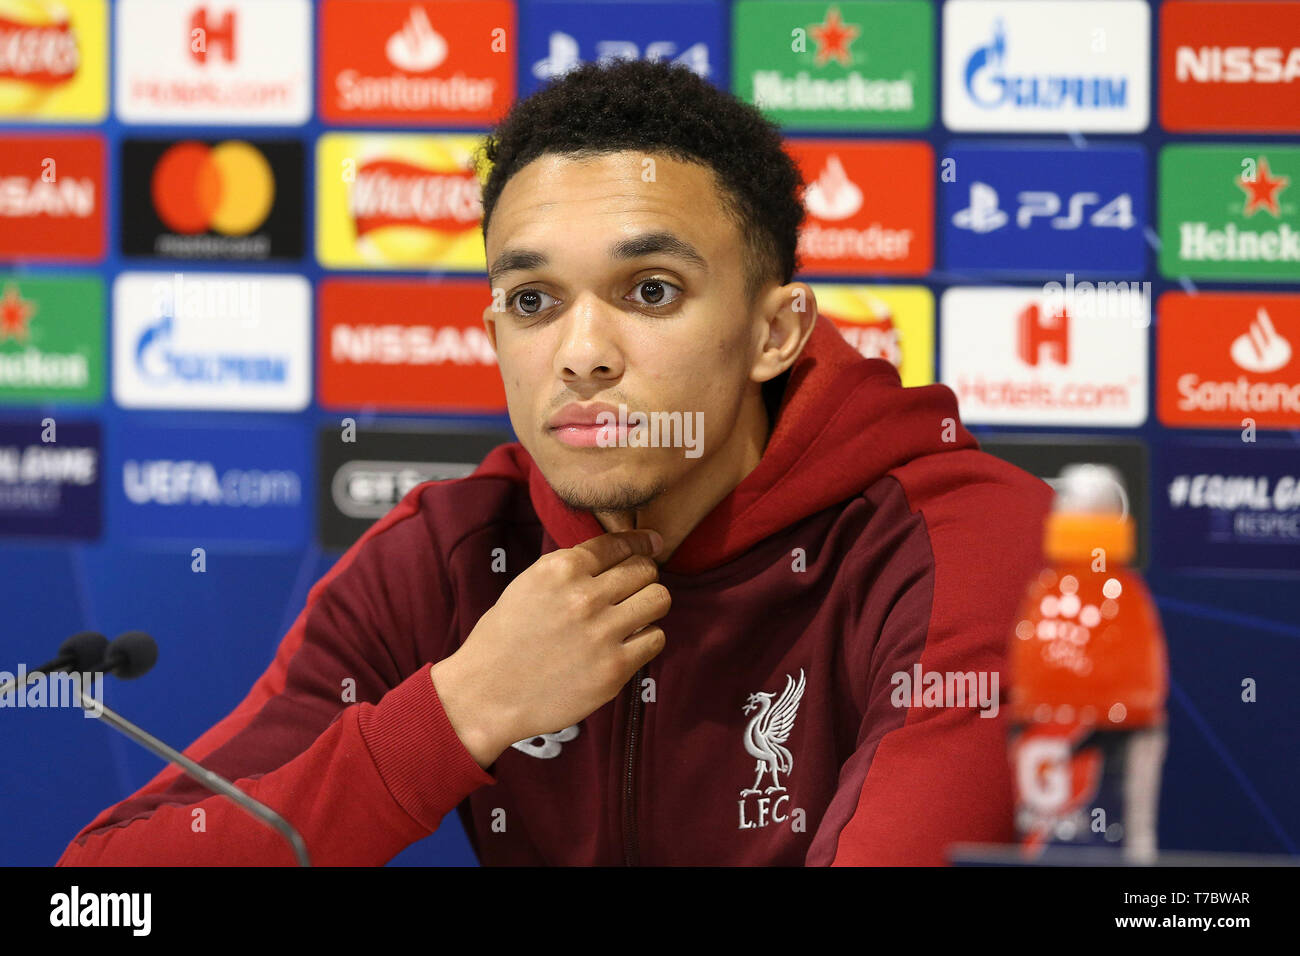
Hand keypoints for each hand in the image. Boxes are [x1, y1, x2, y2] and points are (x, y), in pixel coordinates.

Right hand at [431, 529, 669, 769]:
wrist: (486, 694)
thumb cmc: (504, 639)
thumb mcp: (528, 585)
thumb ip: (570, 568)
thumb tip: (616, 553)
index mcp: (560, 569)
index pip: (619, 543)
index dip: (641, 543)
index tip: (652, 545)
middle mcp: (584, 596)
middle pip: (645, 569)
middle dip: (644, 576)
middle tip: (635, 590)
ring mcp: (602, 632)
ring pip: (659, 599)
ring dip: (651, 605)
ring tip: (636, 616)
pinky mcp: (614, 668)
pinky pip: (656, 638)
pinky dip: (647, 639)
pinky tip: (629, 644)